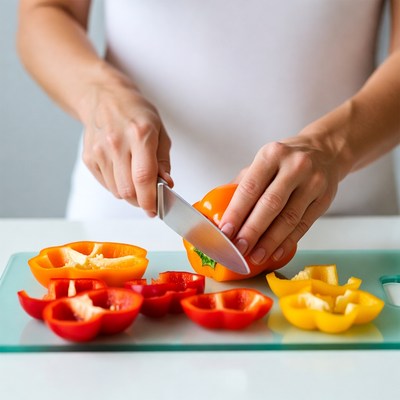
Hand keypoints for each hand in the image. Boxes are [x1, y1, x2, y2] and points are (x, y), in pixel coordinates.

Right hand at [78, 66, 172, 215]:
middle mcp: (117, 143)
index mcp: (139, 134)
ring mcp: (100, 151)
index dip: (150, 199)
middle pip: (128, 190)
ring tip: (136, 181)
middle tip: (149, 199)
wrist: (103, 97)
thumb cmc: (135, 112)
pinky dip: (117, 186)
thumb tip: (166, 185)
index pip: (144, 177)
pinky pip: (106, 185)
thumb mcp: (159, 131)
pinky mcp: (89, 158)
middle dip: (141, 201)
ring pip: (117, 191)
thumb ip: (163, 161)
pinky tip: (123, 172)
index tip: (155, 209)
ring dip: (130, 194)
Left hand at [219, 129, 342, 264]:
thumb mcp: (264, 161)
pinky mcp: (324, 199)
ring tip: (255, 255)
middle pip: (270, 205)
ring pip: (288, 218)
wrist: (326, 151)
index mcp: (272, 155)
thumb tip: (220, 210)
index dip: (236, 212)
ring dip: (269, 242)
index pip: (250, 187)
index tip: (225, 231)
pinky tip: (275, 253)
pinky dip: (288, 242)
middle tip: (238, 248)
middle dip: (252, 230)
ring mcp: (313, 183)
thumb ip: (244, 183)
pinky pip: (303, 225)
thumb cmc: (287, 160)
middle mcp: (294, 167)